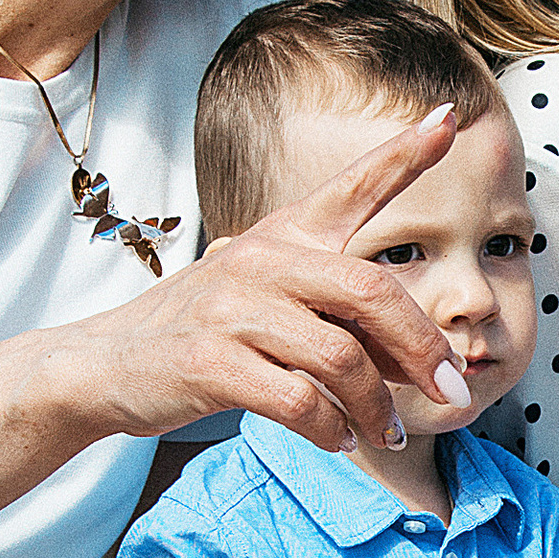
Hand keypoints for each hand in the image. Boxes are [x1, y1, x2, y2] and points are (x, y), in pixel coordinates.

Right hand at [66, 103, 469, 449]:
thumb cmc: (202, 332)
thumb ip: (338, 313)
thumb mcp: (265, 296)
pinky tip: (338, 439)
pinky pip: (298, 400)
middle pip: (371, 293)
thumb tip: (422, 358)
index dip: (402, 153)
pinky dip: (331, 428)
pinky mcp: (209, 362)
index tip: (449, 117)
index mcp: (281, 236)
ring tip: (388, 434)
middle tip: (452, 391)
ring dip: (378, 407)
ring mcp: (231, 309)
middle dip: (424, 349)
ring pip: (342, 359)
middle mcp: (261, 260)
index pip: (350, 187)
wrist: (106, 364)